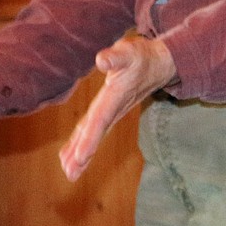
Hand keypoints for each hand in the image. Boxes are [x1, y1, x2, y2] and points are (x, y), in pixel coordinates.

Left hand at [59, 36, 175, 181]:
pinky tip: (72, 156)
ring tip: (69, 172)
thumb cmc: (140, 57)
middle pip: (95, 134)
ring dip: (81, 154)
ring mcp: (111, 112)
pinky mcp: (109, 111)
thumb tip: (101, 60)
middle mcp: (113, 109)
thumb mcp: (128, 52)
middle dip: (83, 154)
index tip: (80, 156)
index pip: (100, 120)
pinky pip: (93, 130)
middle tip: (70, 173)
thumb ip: (115, 57)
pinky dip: (83, 144)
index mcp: (115, 96)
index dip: (90, 139)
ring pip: (93, 135)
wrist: (157, 64)